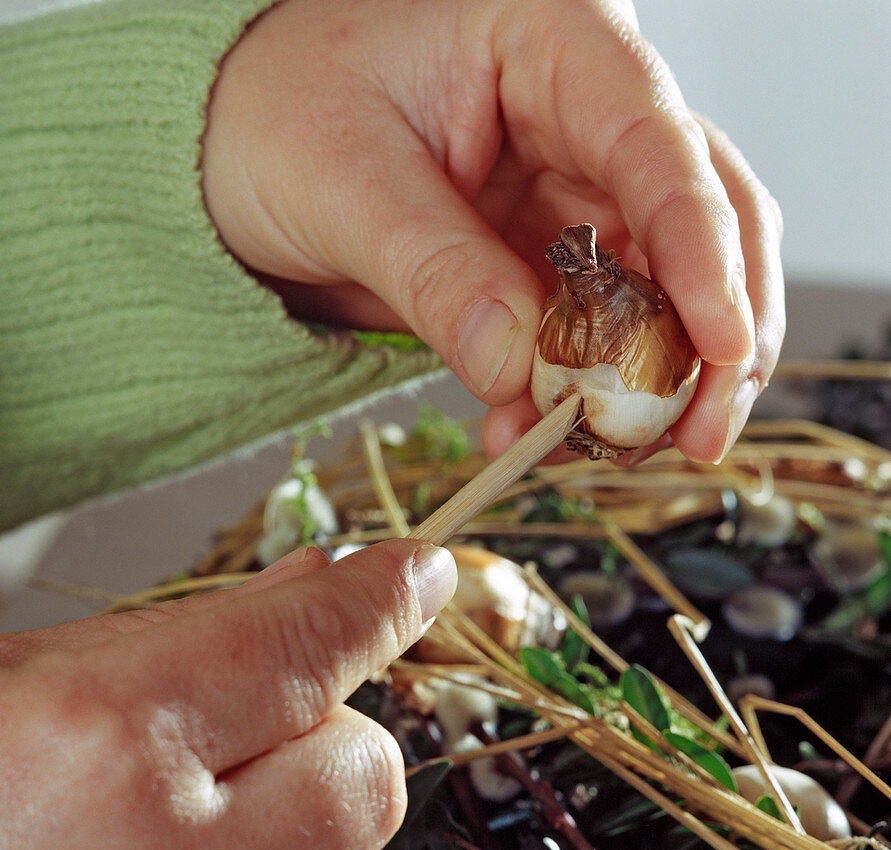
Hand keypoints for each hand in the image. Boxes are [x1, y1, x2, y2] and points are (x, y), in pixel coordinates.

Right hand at [0, 540, 455, 849]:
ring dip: (311, 835)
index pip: (308, 646)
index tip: (417, 574)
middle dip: (332, 732)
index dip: (380, 598)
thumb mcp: (25, 683)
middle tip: (256, 728)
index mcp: (101, 736)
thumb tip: (320, 583)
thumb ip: (185, 635)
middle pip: (368, 773)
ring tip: (210, 827)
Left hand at [202, 0, 783, 463]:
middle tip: (700, 432)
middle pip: (702, 218)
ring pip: (663, 287)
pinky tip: (539, 430)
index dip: (703, 252)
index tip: (723, 347)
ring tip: (610, 448)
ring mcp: (573, 189)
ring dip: (652, 379)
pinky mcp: (549, 257)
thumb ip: (437, 272)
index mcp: (551, 40)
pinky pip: (592, 331)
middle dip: (715, 336)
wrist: (242, 139)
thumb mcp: (343, 182)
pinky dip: (581, 391)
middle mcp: (587, 111)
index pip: (657, 144)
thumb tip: (519, 368)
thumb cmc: (280, 108)